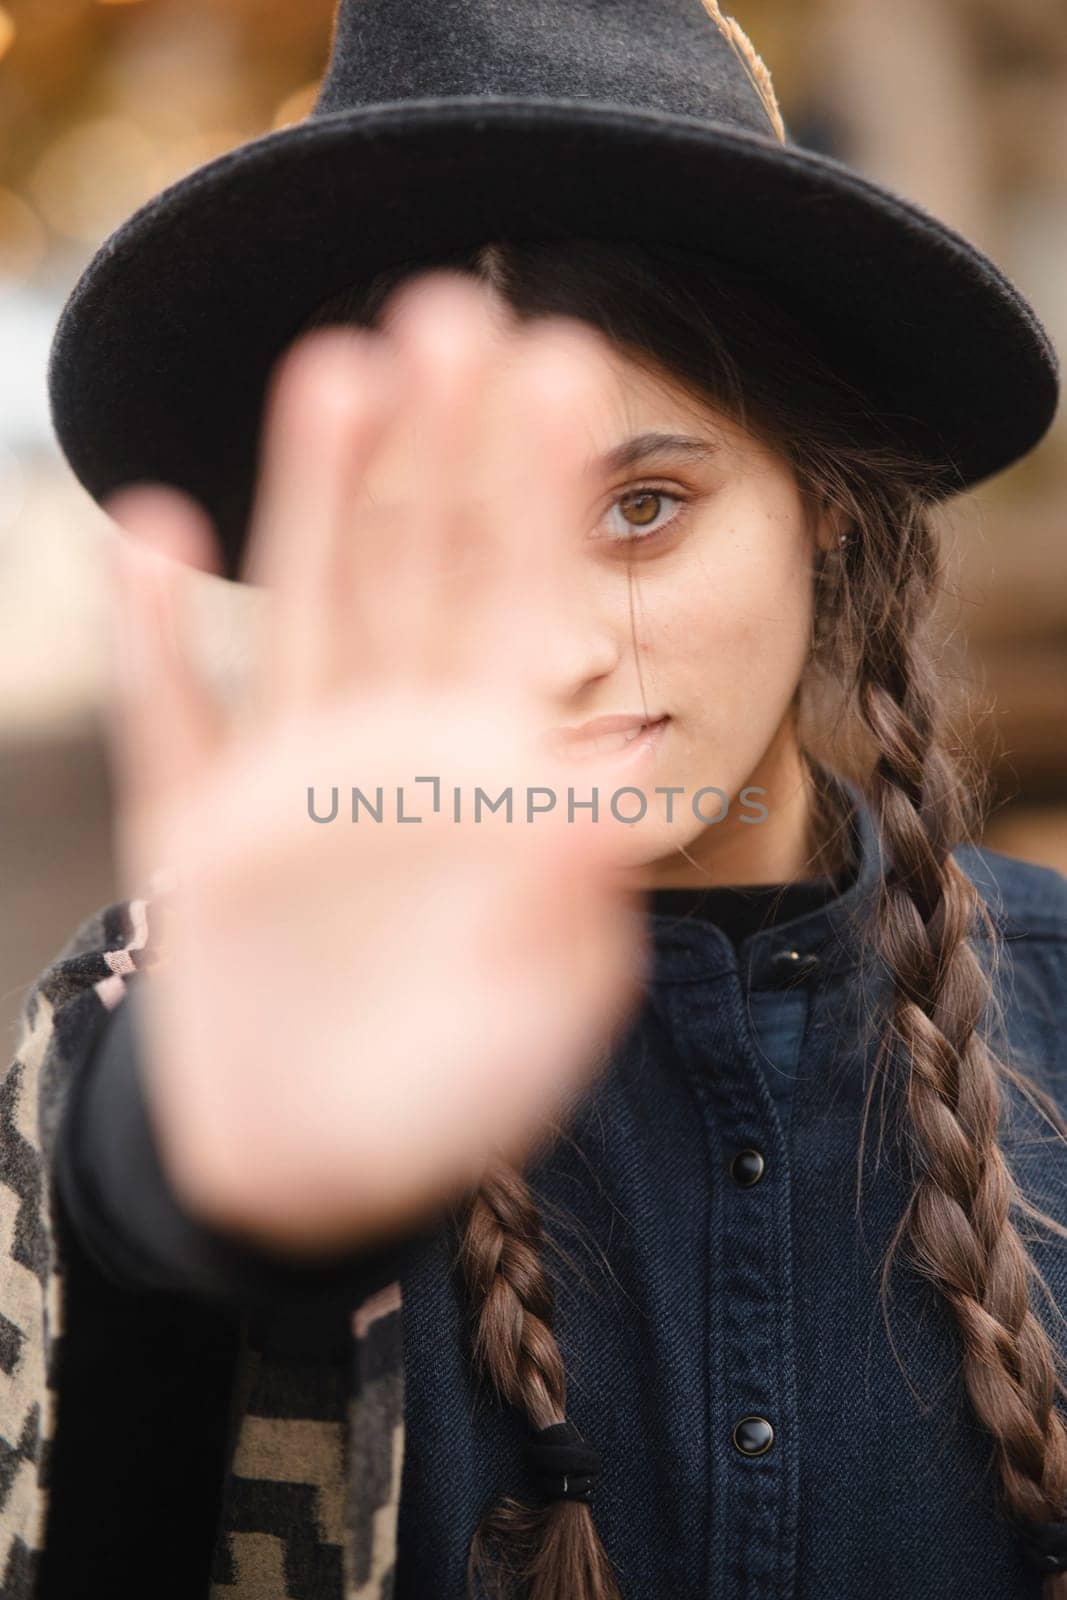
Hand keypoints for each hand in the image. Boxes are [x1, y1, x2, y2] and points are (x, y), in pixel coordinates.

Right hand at [102, 274, 649, 1256]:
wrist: (317, 1179)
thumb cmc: (446, 1104)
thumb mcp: (534, 1025)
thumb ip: (568, 916)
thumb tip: (608, 801)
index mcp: (487, 787)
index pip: (522, 609)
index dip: (541, 493)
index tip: (567, 365)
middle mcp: (391, 759)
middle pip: (416, 574)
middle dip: (437, 450)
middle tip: (455, 305)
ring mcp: (288, 787)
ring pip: (303, 611)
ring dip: (313, 494)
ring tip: (334, 368)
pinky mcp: (197, 842)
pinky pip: (171, 720)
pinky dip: (160, 635)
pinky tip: (152, 527)